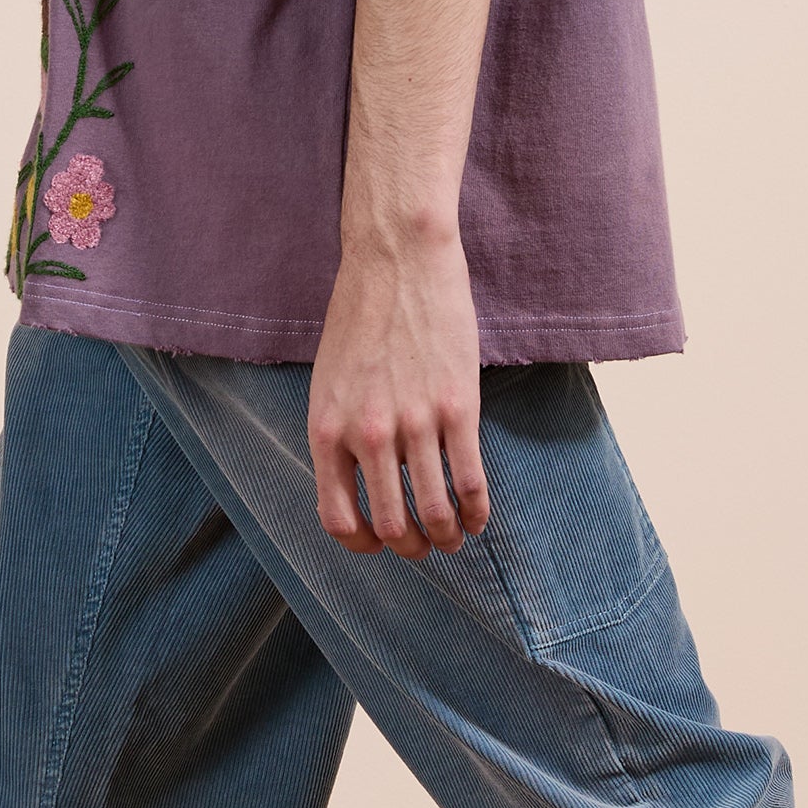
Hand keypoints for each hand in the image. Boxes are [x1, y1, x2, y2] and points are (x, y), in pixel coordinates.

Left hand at [307, 220, 489, 555]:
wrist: (396, 259)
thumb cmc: (360, 315)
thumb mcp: (329, 381)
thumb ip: (340, 432)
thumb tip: (360, 483)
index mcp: (327, 430)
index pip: (337, 518)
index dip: (361, 546)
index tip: (379, 544)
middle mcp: (366, 435)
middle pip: (390, 526)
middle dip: (410, 549)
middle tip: (425, 548)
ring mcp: (413, 422)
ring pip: (434, 511)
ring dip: (447, 537)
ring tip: (454, 539)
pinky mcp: (457, 407)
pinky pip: (470, 480)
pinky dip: (477, 511)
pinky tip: (480, 519)